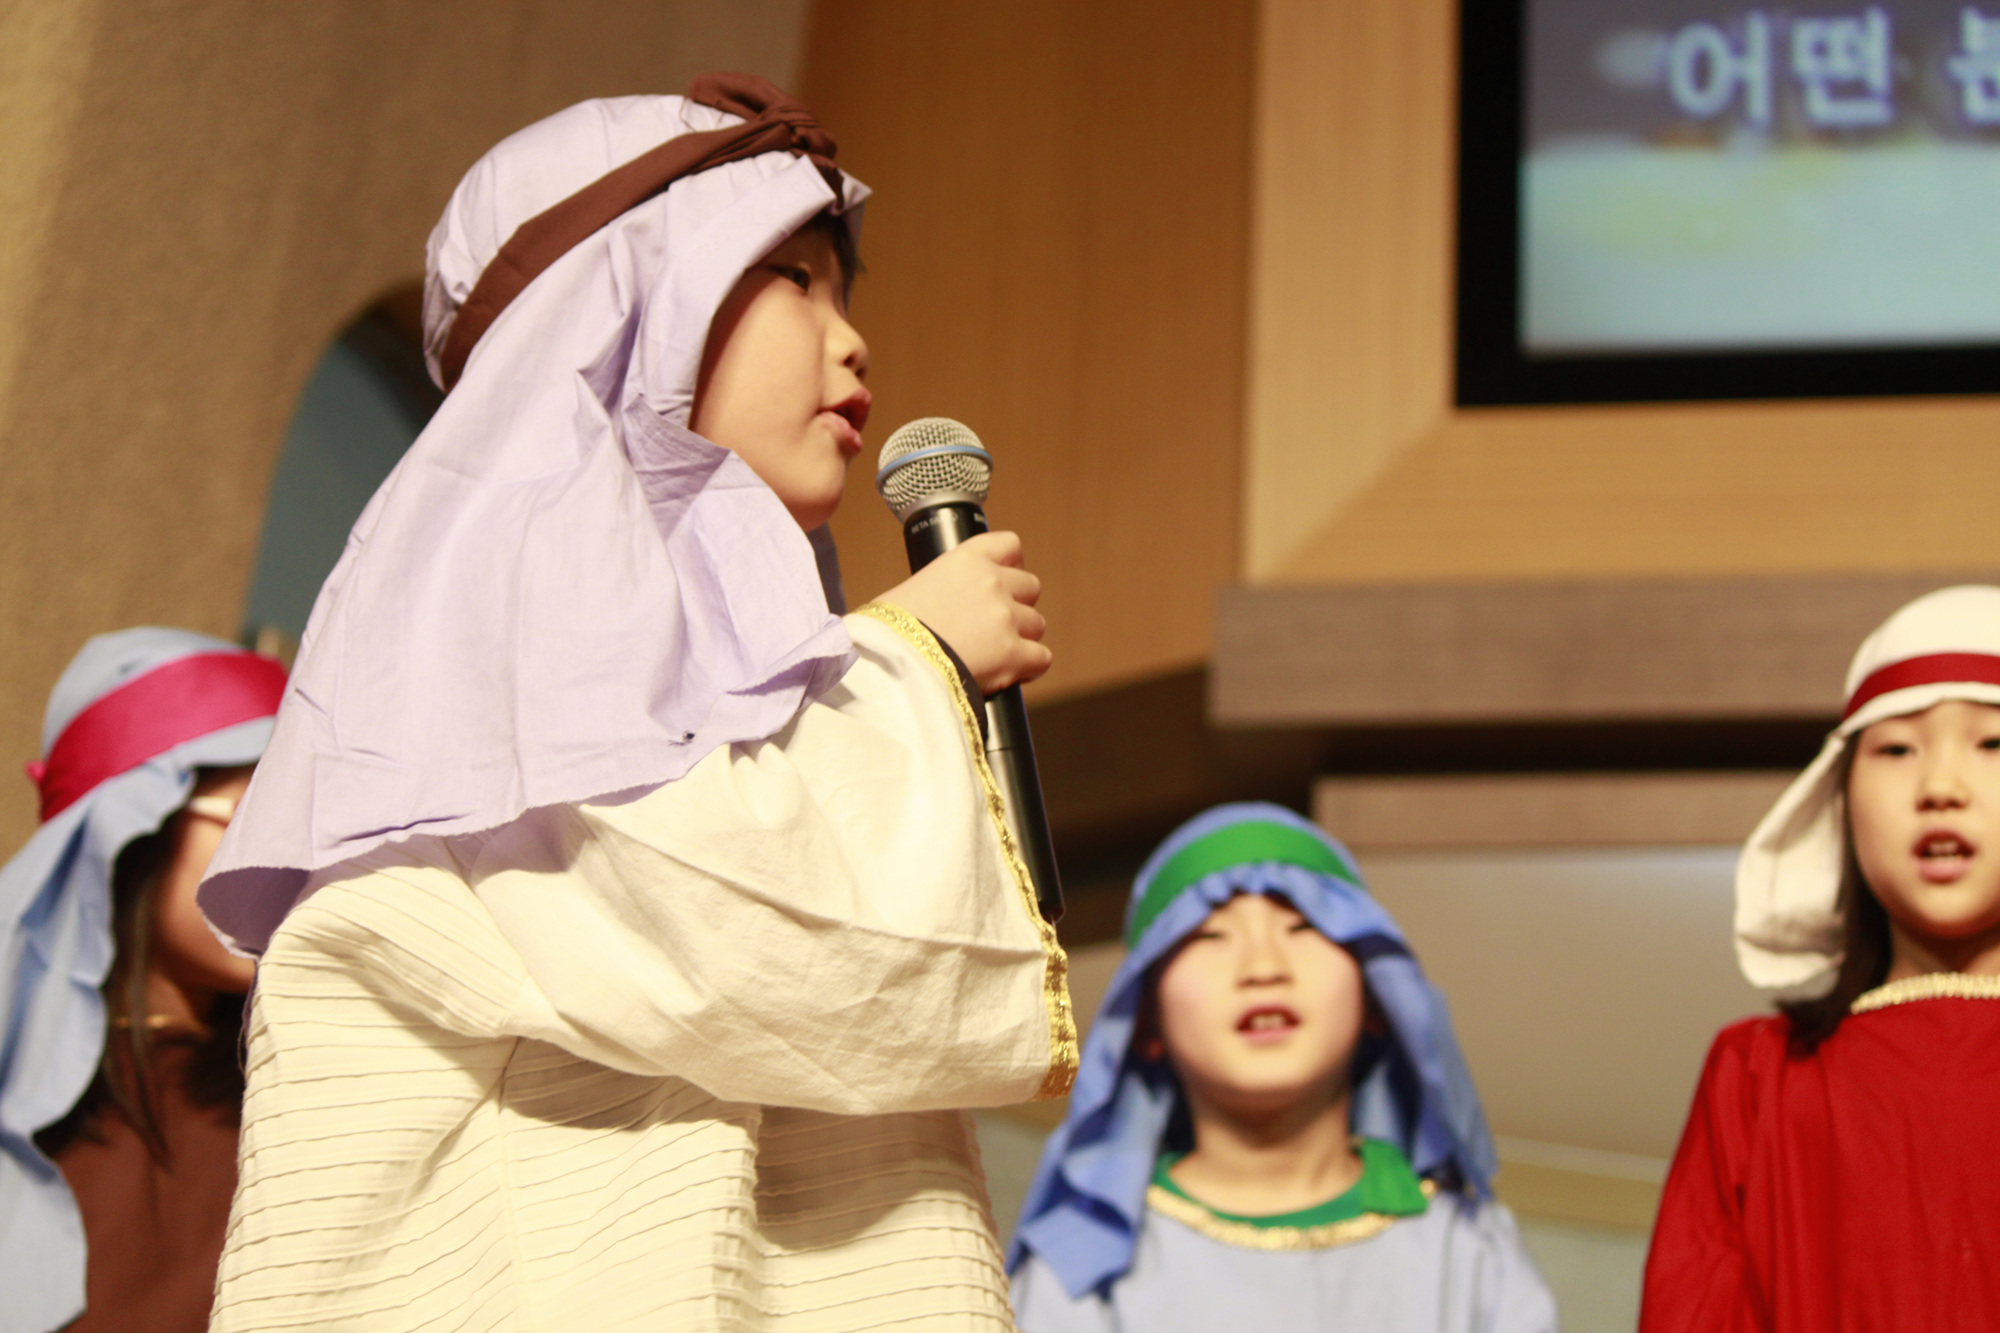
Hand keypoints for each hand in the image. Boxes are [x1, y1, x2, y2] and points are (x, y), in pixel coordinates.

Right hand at [879, 531, 1050, 693]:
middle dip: (1017, 605)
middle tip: (994, 626)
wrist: (890, 664)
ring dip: (1021, 638)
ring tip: (994, 654)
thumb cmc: (889, 631)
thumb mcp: (915, 588)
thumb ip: (946, 587)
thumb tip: (952, 605)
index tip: (1006, 578)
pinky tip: (1012, 672)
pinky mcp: (1014, 654)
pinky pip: (1042, 657)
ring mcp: (1006, 618)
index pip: (1010, 545)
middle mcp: (992, 582)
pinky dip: (1030, 666)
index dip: (1012, 563)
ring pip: (1036, 623)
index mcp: (967, 559)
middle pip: (1030, 587)